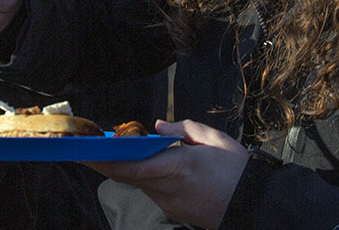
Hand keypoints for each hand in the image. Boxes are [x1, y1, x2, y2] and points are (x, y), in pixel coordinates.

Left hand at [84, 119, 249, 228]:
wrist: (255, 203)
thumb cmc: (237, 169)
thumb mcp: (214, 139)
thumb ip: (183, 129)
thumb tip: (159, 127)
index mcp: (178, 166)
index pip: (132, 167)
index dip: (106, 160)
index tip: (87, 151)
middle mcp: (169, 188)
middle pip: (128, 176)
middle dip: (105, 163)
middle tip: (83, 150)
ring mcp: (171, 203)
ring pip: (140, 183)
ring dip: (126, 169)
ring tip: (112, 151)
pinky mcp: (175, 211)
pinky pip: (153, 191)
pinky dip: (144, 177)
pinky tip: (143, 165)